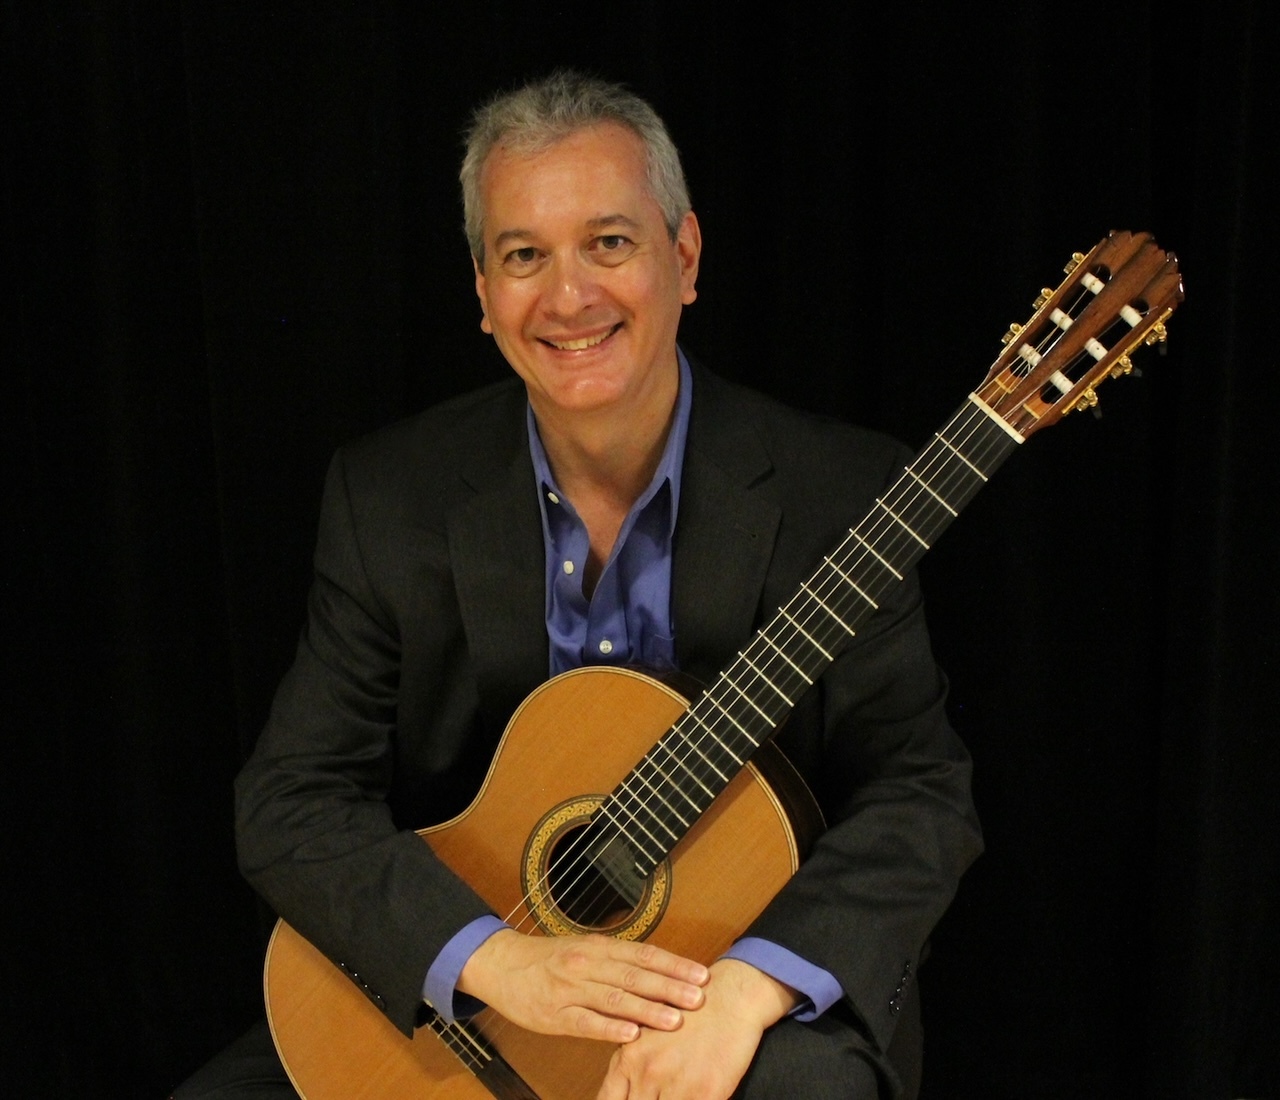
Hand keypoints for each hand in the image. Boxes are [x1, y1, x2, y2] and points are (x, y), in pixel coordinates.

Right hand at [457, 930, 708, 1042]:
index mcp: (599, 948)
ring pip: (614, 998)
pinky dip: (609, 1027)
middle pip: (635, 976)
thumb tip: (660, 973)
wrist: (503, 965)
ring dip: (647, 1009)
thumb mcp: (586, 951)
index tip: (701, 974)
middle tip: (698, 998)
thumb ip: (619, 962)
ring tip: (674, 1020)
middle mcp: (588, 964)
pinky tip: (630, 1034)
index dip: (674, 965)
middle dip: (669, 987)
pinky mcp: (554, 1013)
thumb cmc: (550, 960)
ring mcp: (570, 989)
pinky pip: (585, 1021)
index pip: (644, 955)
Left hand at [595, 958, 798, 1099]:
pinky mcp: (706, 1094)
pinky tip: (696, 1097)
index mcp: (628, 1058)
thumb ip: (631, 1063)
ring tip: (678, 1093)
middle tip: (658, 1096)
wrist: (730, 997)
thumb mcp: (648, 1030)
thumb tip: (622, 1089)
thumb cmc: (691, 1010)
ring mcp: (676, 1086)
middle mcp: (648, 1074)